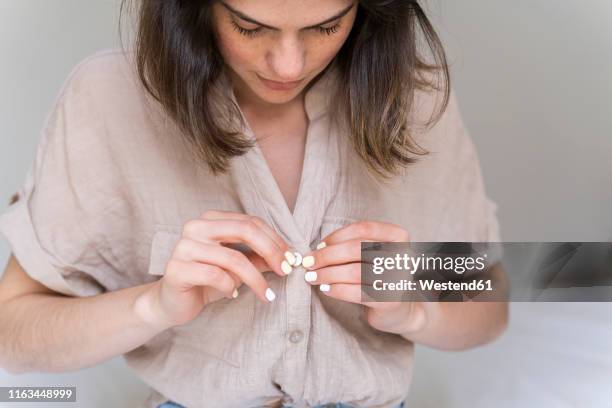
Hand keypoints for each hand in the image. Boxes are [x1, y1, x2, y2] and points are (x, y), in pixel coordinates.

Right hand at [140, 210, 291, 329]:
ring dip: (255, 279)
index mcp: (211, 220)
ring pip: (233, 257)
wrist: (172, 303)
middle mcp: (195, 227)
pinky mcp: (176, 269)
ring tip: (265, 294)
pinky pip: (215, 275)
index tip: (290, 259)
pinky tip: (232, 295)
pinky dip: (230, 287)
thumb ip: (259, 258)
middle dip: (270, 251)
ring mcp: (184, 246)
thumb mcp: (238, 268)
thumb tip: (289, 257)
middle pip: (244, 230)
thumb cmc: (207, 281)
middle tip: (285, 271)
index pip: (250, 222)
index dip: (274, 240)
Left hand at [302, 221, 428, 335]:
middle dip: (327, 256)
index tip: (319, 246)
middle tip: (308, 263)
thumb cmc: (379, 276)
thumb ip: (352, 246)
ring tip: (312, 277)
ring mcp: (398, 278)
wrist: (399, 309)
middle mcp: (402, 255)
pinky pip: (356, 292)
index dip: (337, 236)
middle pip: (356, 249)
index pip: (363, 229)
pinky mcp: (389, 300)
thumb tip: (317, 249)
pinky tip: (325, 289)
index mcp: (398, 237)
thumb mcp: (371, 254)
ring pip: (354, 271)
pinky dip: (336, 290)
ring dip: (327, 274)